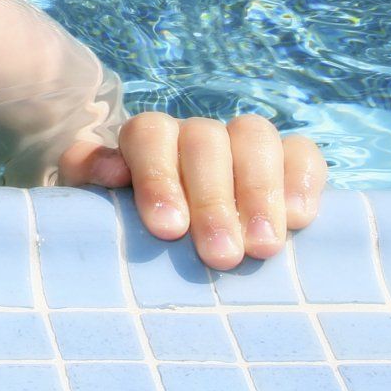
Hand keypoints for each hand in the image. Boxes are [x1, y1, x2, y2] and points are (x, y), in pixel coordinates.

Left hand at [59, 112, 326, 269]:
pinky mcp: (287, 161)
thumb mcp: (95, 204)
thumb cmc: (130, 227)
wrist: (170, 237)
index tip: (168, 229)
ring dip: (259, 193)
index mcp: (147, 139)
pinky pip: (301, 152)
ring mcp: (242, 143)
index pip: (150, 135)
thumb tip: (110, 170)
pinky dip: (302, 180)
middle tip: (221, 256)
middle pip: (206, 141)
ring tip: (262, 247)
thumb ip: (89, 175)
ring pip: (254, 138)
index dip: (158, 176)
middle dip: (214, 200)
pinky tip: (300, 218)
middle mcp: (195, 134)